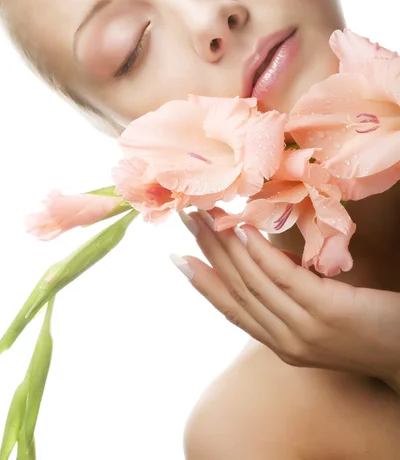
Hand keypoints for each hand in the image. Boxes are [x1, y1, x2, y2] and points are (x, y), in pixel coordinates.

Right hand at [175, 207, 399, 393]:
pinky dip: (260, 253)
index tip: (178, 257)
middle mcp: (286, 341)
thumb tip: (262, 255)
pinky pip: (286, 279)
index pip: (232, 310)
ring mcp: (306, 329)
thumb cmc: (367, 329)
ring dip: (225, 246)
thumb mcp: (318, 317)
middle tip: (186, 220)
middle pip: (236, 290)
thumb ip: (289, 296)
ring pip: (254, 282)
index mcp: (281, 343)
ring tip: (206, 217)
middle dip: (206, 252)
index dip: (203, 283)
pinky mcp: (328, 311)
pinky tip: (244, 230)